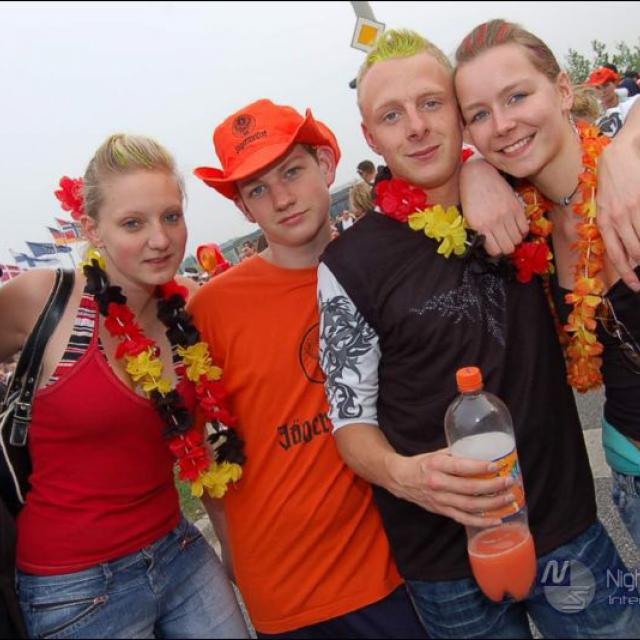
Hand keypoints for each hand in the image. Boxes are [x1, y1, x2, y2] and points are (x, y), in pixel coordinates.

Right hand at [387, 448, 515, 527]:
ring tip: (508, 498)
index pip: (461, 467)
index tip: (497, 466)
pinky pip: (464, 519)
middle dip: (493, 486)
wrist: (401, 479)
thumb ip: (457, 454)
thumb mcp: (436, 454)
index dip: (480, 468)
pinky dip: (482, 521)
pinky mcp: (442, 511)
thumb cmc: (422, 464)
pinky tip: (497, 519)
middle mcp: (438, 484)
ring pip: (470, 505)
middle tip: (509, 482)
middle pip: (469, 488)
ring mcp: (440, 500)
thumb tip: (482, 451)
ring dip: (492, 504)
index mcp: (436, 465)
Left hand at [460, 159, 528, 255]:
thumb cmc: (470, 197)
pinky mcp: (516, 206)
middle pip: (508, 248)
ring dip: (514, 240)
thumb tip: (489, 245)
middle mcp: (495, 222)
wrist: (477, 175)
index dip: (495, 252)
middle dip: (506, 248)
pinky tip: (515, 227)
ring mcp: (507, 214)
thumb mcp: (469, 217)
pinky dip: (521, 231)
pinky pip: (525, 227)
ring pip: (518, 239)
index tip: (494, 248)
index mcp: (480, 226)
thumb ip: (479, 232)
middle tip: (503, 242)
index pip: (495, 251)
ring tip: (509, 235)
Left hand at [597, 132, 639, 291]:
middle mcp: (615, 219)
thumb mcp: (605, 205)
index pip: (615, 254)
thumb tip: (623, 247)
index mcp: (603, 222)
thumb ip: (611, 226)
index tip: (635, 285)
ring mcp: (630, 210)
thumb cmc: (612, 181)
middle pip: (633, 252)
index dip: (626, 273)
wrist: (619, 154)